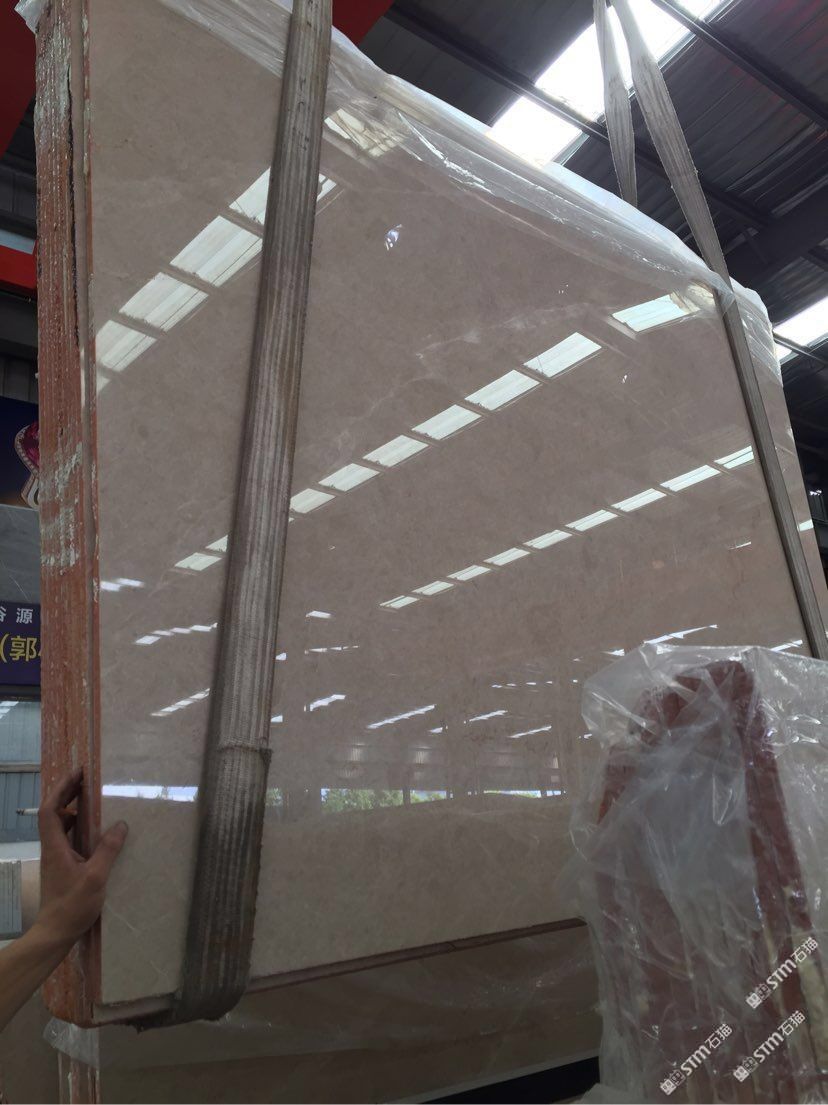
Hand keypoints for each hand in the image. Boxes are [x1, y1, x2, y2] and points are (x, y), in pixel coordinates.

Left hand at [34, 768, 127, 948]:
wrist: (54, 933)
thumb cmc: (72, 906)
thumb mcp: (95, 877)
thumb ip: (108, 849)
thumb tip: (121, 824)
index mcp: (55, 847)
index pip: (50, 810)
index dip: (62, 789)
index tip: (78, 773)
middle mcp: (52, 848)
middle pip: (53, 813)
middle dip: (66, 793)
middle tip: (85, 779)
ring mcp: (55, 858)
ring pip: (58, 825)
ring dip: (71, 808)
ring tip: (91, 798)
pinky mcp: (61, 867)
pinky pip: (66, 837)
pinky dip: (77, 826)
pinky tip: (93, 829)